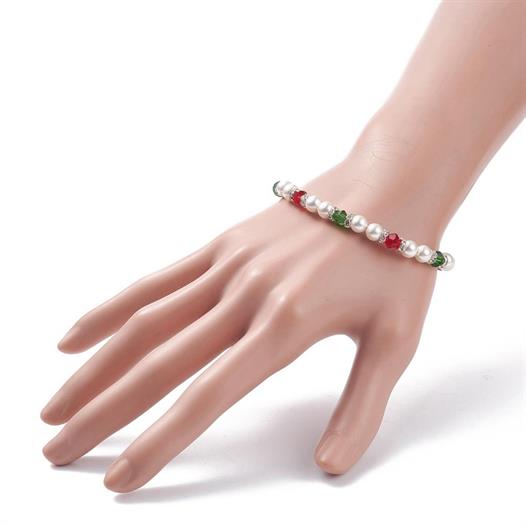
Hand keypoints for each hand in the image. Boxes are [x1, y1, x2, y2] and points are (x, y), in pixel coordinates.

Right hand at [41, 137, 440, 492]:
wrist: (388, 188)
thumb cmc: (394, 265)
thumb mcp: (394, 342)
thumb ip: (360, 407)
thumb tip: (329, 466)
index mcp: (285, 327)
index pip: (206, 397)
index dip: (159, 442)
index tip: (119, 478)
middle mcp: (244, 297)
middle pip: (158, 364)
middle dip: (104, 413)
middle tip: (56, 450)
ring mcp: (227, 266)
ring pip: (145, 322)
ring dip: (94, 367)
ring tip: (52, 406)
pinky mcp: (222, 244)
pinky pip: (158, 279)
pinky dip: (113, 308)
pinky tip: (78, 332)